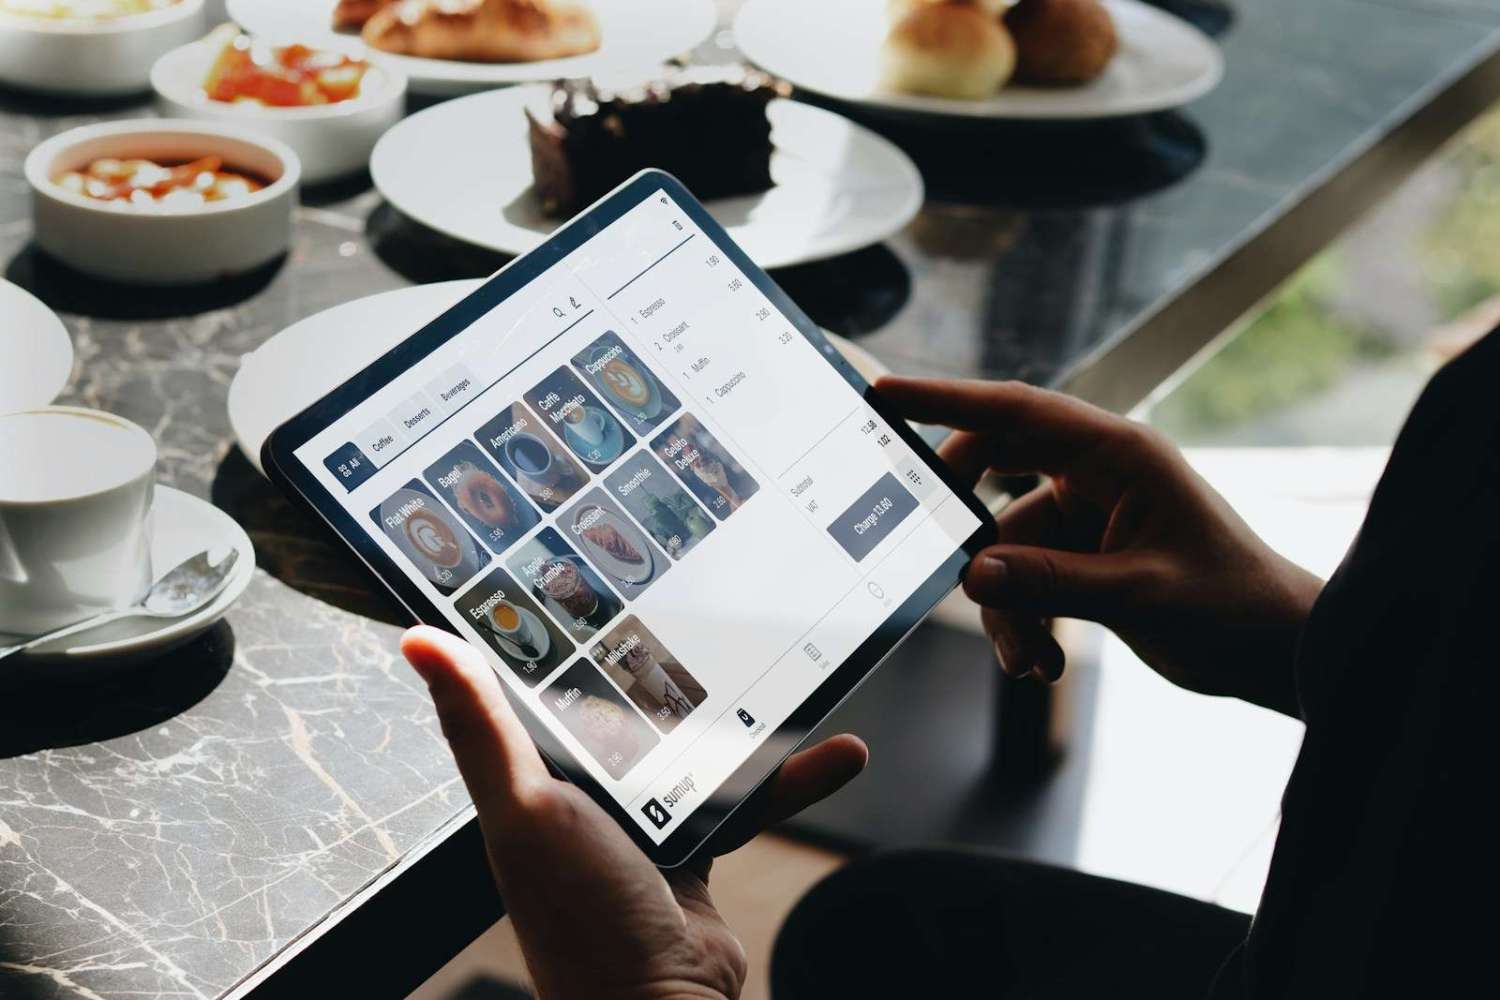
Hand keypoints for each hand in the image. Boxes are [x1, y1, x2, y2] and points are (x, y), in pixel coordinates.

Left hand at [402, 627, 866, 999]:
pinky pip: (743, 794)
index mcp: (529, 775)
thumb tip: (418, 641)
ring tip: (782, 664)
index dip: (554, 623)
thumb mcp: (525, 805)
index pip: (534, 680)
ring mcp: (640, 818)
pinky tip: (834, 753)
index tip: (587, 564)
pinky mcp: (694, 844)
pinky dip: (787, 777)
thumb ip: (480, 725)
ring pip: (691, 741)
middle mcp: (579, 792)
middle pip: (623, 703)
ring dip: (739, 714)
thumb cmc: (579, 917)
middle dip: (664, 657)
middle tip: (705, 598)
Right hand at [879, 377, 1322, 715]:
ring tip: (1032, 661)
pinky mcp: (1082, 555)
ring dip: (1007, 608)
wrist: (1275, 654)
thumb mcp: (1140, 595)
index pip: (1016, 410)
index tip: (884, 396)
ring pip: (1004, 545)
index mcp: (1120, 454)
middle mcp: (1097, 473)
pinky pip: (1023, 577)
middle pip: (995, 472)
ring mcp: (1087, 514)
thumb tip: (969, 574)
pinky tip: (1045, 662)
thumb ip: (1050, 582)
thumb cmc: (1233, 608)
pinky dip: (1024, 621)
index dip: (945, 399)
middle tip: (943, 564)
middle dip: (967, 531)